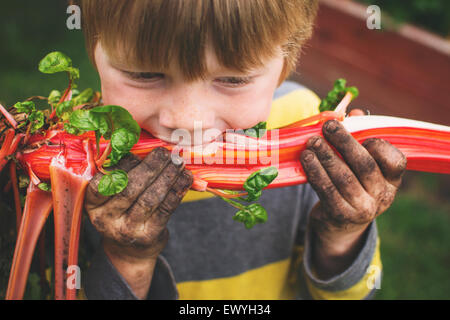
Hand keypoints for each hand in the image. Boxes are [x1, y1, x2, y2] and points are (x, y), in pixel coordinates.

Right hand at [85, 147, 192, 259]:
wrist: (130, 249)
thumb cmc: (123, 210)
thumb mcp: (113, 195)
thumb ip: (122, 172)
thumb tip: (145, 143)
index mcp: (91, 203)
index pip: (104, 180)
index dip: (123, 162)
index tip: (140, 148)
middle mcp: (105, 218)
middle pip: (130, 187)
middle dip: (151, 166)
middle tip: (165, 152)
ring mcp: (126, 229)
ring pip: (150, 198)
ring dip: (167, 176)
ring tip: (178, 162)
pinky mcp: (148, 236)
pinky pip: (165, 209)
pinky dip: (177, 190)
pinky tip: (185, 178)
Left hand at [300, 119, 405, 275]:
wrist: (339, 223)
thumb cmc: (350, 183)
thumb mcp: (359, 164)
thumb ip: (359, 136)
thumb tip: (354, 112)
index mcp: (392, 179)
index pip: (395, 161)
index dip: (379, 145)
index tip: (359, 131)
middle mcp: (382, 195)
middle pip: (364, 165)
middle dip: (344, 142)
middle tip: (327, 126)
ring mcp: (363, 209)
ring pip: (343, 177)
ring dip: (325, 156)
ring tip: (312, 141)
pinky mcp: (341, 215)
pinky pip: (327, 190)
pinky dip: (315, 172)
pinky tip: (306, 158)